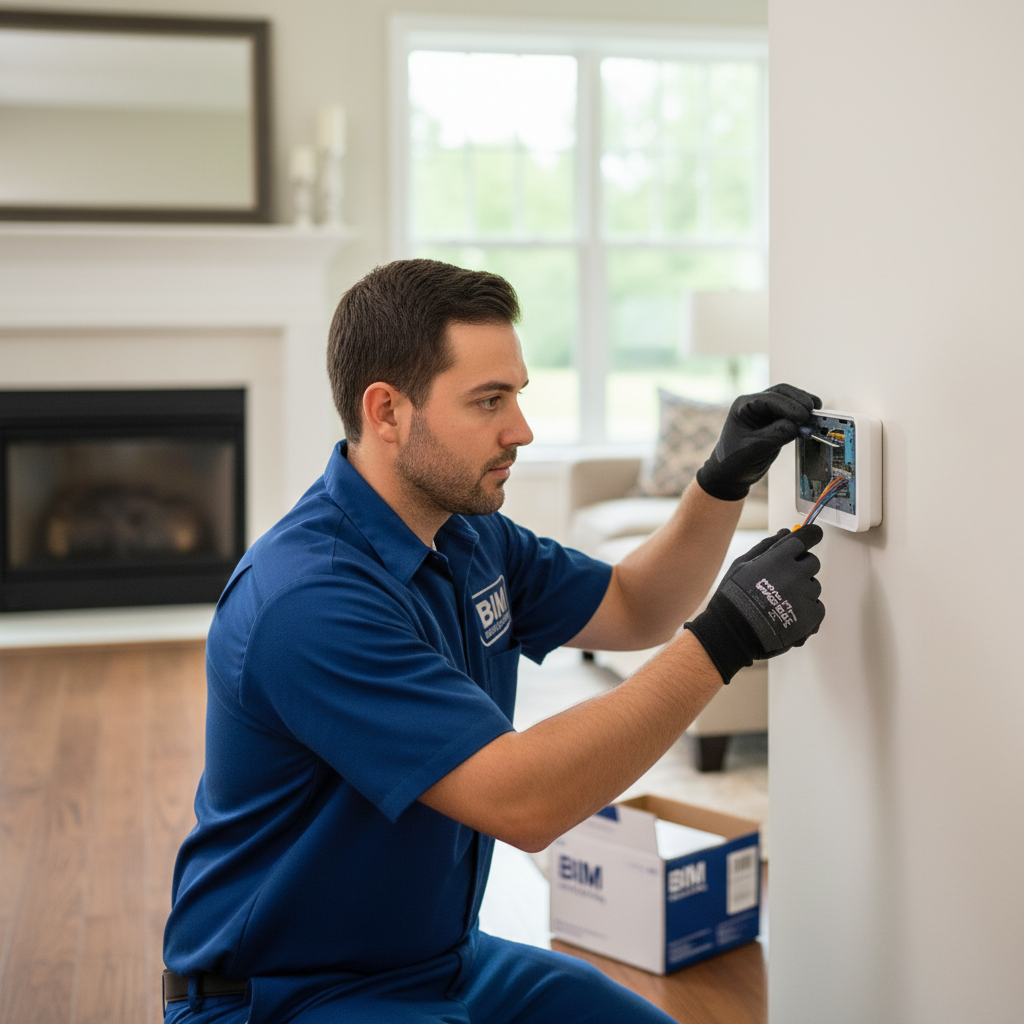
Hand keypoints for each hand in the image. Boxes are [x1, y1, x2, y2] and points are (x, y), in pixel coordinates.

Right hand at [685, 525, 824, 682]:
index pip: (806, 538)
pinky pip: (817, 607)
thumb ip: (766, 547)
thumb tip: (785, 533)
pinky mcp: (812, 616)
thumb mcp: (742, 565)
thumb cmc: (733, 598)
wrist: (733, 633)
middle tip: (782, 580)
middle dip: (801, 567)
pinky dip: (807, 610)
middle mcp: (796, 574)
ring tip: (779, 602)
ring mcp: (805, 596)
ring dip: (802, 590)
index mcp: (780, 558)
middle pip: (812, 563)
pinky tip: (788, 614)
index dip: (811, 535)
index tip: (813, 535)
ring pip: (814, 586)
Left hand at [696, 383, 820, 500]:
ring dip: (804, 405)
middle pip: (782, 392)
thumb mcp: (754, 449)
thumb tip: (798, 425)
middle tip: (813, 412)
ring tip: (817, 415)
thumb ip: (775, 435)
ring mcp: (766, 412)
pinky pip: (792, 413)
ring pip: (790, 399)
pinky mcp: (776, 421)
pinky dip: (803, 416)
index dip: (788, 405)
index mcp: (743, 406)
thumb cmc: (734, 461)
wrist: (730, 474)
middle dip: (799, 400)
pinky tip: (812, 421)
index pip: (769, 399)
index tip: (802, 416)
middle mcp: (755, 405)